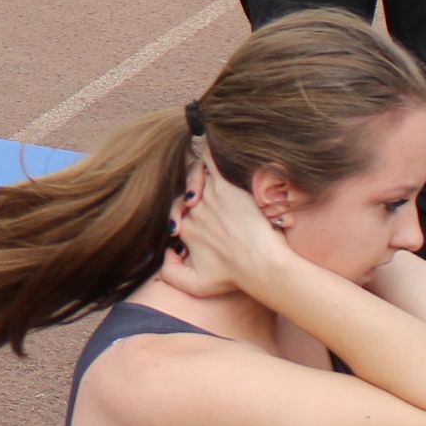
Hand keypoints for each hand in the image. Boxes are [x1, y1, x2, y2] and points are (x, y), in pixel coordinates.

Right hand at [170, 159, 310, 305]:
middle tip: (199, 199)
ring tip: (204, 180)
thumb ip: (169, 273)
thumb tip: (164, 253)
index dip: (182, 214)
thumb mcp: (195, 285)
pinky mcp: (226, 186)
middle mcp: (193, 211)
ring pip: (195, 175)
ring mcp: (209, 197)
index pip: (177, 212)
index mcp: (185, 229)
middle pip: (185, 193)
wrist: (260, 265)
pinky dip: (208, 150)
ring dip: (196, 174)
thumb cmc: (233, 277)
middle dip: (190, 193)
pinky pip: (211, 161)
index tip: (193, 221)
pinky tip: (207, 140)